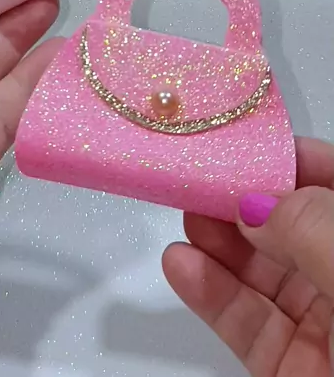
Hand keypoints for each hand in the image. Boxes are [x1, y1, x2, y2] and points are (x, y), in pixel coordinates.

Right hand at [163, 137, 333, 375]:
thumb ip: (310, 230)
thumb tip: (256, 204)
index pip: (332, 187)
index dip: (292, 162)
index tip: (243, 145)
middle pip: (290, 228)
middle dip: (244, 200)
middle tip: (200, 178)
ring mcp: (323, 327)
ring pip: (262, 274)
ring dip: (218, 243)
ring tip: (186, 213)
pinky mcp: (289, 369)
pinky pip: (246, 325)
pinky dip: (210, 294)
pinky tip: (182, 264)